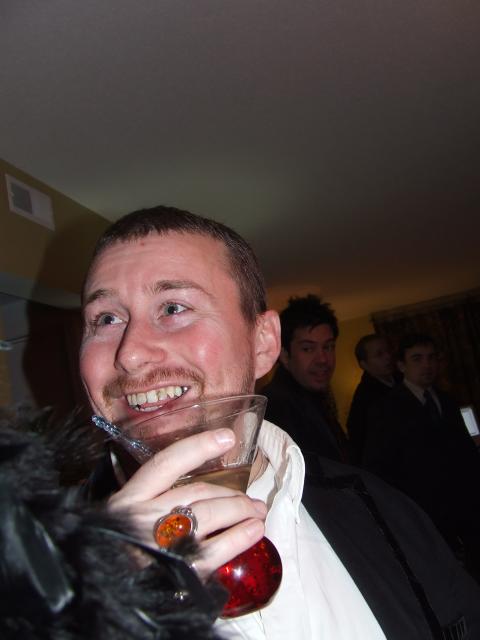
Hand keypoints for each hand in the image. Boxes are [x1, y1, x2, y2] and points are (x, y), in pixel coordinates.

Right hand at [107, 427, 266, 577]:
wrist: (103, 597)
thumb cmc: (114, 553)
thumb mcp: (120, 520)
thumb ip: (149, 501)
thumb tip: (194, 490)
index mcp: (129, 499)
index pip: (167, 462)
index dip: (199, 446)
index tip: (227, 437)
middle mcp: (145, 515)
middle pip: (199, 490)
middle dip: (231, 492)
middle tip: (251, 499)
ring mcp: (162, 542)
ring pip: (212, 512)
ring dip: (241, 510)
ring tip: (257, 513)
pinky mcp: (178, 568)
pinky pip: (218, 547)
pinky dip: (240, 537)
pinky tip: (254, 532)